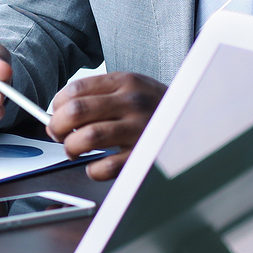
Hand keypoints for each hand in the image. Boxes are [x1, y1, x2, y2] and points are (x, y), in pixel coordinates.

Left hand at [47, 72, 166, 180]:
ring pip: (87, 138)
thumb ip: (99, 95)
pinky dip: (93, 170)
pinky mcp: (143, 155)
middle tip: (59, 134)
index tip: (56, 115)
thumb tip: (60, 112)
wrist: (196, 120)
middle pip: (76, 112)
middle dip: (58, 126)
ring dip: (71, 148)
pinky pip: (105, 167)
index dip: (57, 105)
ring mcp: (139, 129)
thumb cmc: (156, 107)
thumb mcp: (132, 88)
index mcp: (125, 82)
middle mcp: (132, 102)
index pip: (76, 89)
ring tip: (74, 150)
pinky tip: (96, 166)